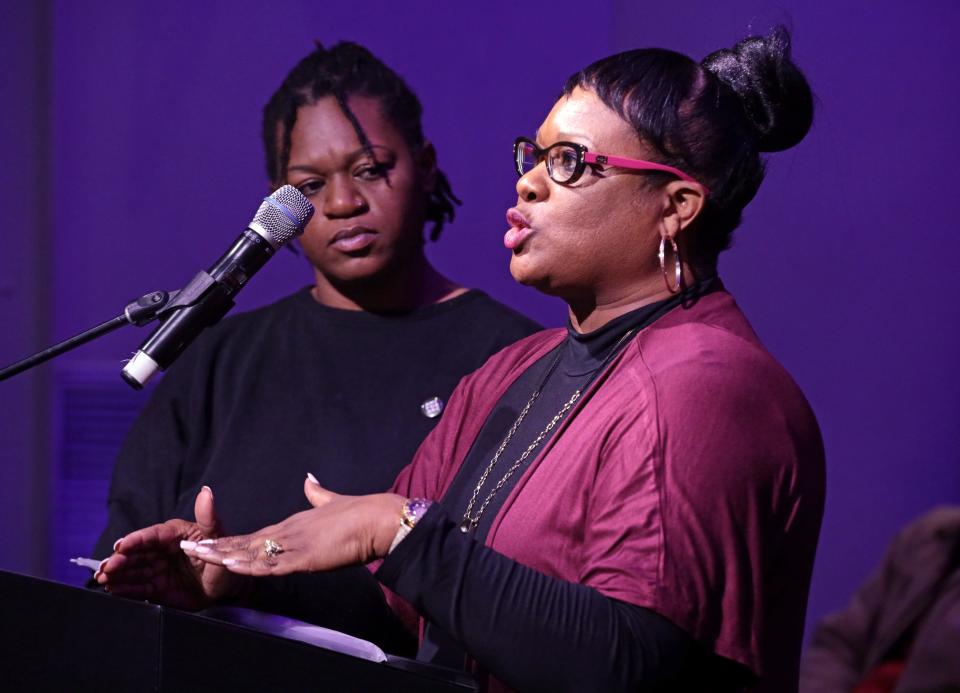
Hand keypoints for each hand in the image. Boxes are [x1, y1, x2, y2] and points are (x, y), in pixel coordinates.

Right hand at [96, 486, 247, 609]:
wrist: (229, 585)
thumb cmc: (224, 554)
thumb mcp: (218, 535)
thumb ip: (209, 517)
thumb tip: (206, 491)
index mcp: (173, 534)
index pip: (151, 535)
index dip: (135, 540)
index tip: (120, 545)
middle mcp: (161, 550)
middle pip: (137, 554)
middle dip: (119, 560)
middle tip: (107, 567)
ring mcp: (158, 569)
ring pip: (134, 571)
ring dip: (117, 574)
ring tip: (104, 579)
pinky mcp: (157, 588)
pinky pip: (139, 588)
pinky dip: (125, 589)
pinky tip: (114, 590)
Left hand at [181, 475, 404, 576]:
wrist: (379, 519)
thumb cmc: (361, 513)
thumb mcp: (333, 503)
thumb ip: (319, 494)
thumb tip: (308, 479)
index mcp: (294, 524)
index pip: (255, 536)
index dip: (230, 540)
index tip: (207, 542)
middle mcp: (289, 532)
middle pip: (245, 541)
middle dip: (215, 546)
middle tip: (186, 547)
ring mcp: (296, 544)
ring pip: (251, 551)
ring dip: (223, 555)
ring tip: (196, 555)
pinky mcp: (305, 557)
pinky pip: (271, 563)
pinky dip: (248, 564)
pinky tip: (230, 564)